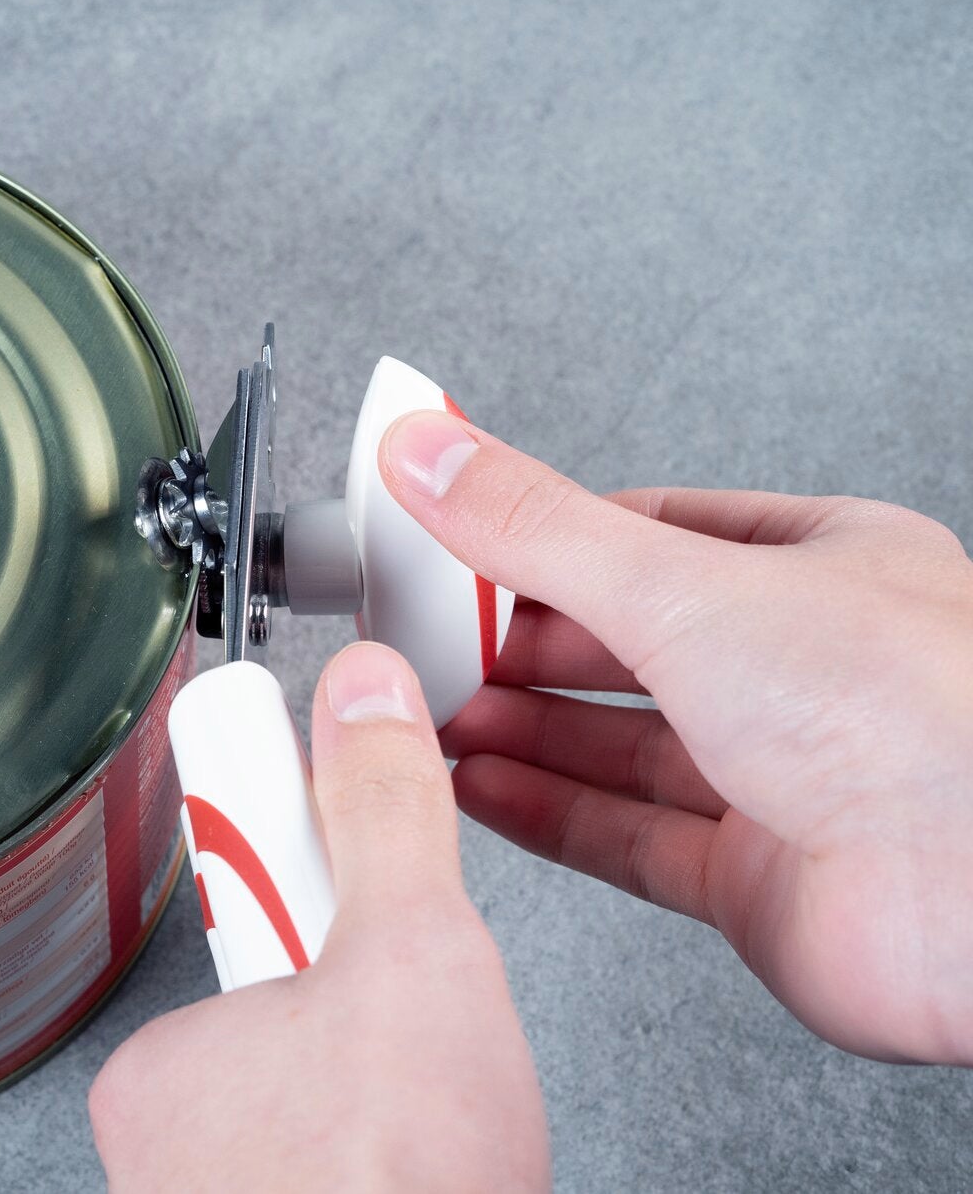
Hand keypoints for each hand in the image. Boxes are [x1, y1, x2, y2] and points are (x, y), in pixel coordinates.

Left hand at [90, 643, 549, 1192]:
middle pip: (298, 1050)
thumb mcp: (413, 956)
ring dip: (389, 1131)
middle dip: (372, 1057)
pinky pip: (338, 1189)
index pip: (257, 953)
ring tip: (433, 1158)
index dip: (339, 946)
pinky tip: (426, 1192)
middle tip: (422, 1093)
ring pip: (324, 1133)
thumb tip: (359, 690)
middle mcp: (162, 1157)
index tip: (367, 987)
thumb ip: (384, 816)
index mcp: (163, 1062)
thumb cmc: (394, 1188)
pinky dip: (390, 1187)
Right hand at [380, 410, 972, 1063]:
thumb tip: (432, 453)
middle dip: (514, 643)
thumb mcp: (684, 585)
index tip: (450, 538)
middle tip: (420, 638)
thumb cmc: (913, 717)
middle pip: (624, 644)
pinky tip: (476, 787)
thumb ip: (537, 528)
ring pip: (617, 744)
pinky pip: (623, 835)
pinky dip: (541, 811)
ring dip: (515, 729)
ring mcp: (784, 780)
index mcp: (825, 568)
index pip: (652, 531)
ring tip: (427, 713)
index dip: (543, 536)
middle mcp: (808, 672)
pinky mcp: (758, 881)